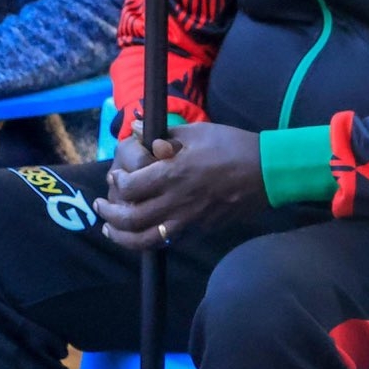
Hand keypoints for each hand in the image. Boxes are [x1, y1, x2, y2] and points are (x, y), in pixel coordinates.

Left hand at [93, 122, 263, 250]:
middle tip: (101, 206)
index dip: (116, 183)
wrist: (267, 171)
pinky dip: (149, 241)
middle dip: (109, 214)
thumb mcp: (197, 131)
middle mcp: (176, 201)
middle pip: (130, 219)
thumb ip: (163, 133)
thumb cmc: (232, 145)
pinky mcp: (200, 229)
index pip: (129, 187)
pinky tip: (142, 233)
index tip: (115, 175)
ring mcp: (189, 220)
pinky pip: (168, 241)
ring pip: (146, 240)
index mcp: (173, 174)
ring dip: (122, 237)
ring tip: (110, 229)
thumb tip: (137, 127)